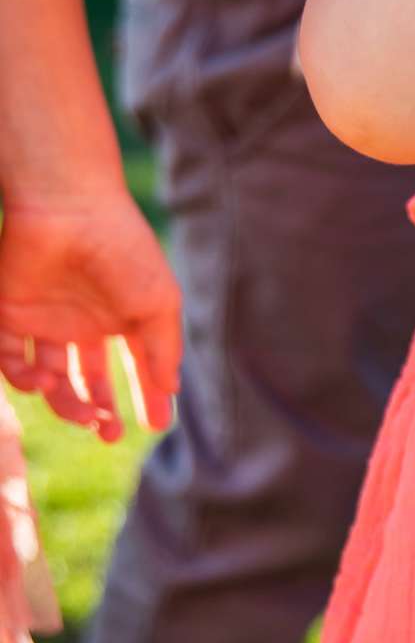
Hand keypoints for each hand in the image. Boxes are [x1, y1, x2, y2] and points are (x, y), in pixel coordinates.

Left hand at [0, 191, 180, 441]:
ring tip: (80, 411)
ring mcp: (45, 320)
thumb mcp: (159, 304)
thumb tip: (171, 392)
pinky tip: (44, 382)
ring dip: (64, 404)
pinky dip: (24, 380)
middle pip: (86, 382)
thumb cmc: (124, 251)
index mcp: (120, 317)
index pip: (132, 367)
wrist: (69, 210)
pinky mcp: (10, 314)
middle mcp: (82, 322)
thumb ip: (164, 351)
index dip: (144, 397)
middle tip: (107, 432)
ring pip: (50, 380)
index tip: (154, 424)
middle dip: (97, 412)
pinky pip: (11, 361)